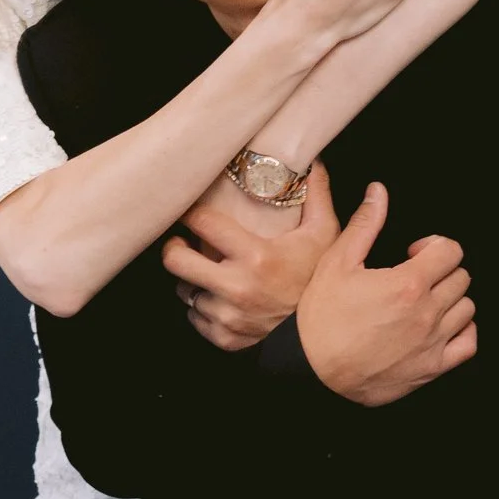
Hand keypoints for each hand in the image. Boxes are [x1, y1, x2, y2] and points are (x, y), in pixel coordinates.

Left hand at [161, 163, 334, 347]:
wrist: (324, 335)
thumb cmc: (319, 281)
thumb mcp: (324, 235)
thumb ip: (317, 195)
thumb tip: (313, 160)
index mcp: (257, 258)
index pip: (202, 223)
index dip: (190, 212)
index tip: (187, 208)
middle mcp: (237, 288)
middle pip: (175, 261)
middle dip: (174, 247)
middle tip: (182, 241)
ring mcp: (227, 316)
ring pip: (186, 292)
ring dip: (193, 280)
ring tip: (209, 272)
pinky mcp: (224, 338)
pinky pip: (196, 318)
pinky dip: (204, 308)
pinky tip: (220, 299)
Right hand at [294, 184, 477, 405]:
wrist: (311, 370)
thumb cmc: (321, 320)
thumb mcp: (336, 264)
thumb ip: (364, 225)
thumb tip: (378, 193)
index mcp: (408, 283)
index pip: (451, 251)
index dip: (434, 246)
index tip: (415, 254)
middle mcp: (427, 313)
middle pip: (461, 278)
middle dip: (441, 271)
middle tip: (417, 277)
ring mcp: (432, 343)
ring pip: (467, 308)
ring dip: (450, 299)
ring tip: (425, 302)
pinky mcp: (431, 368)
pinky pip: (468, 343)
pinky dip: (462, 331)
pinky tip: (442, 326)